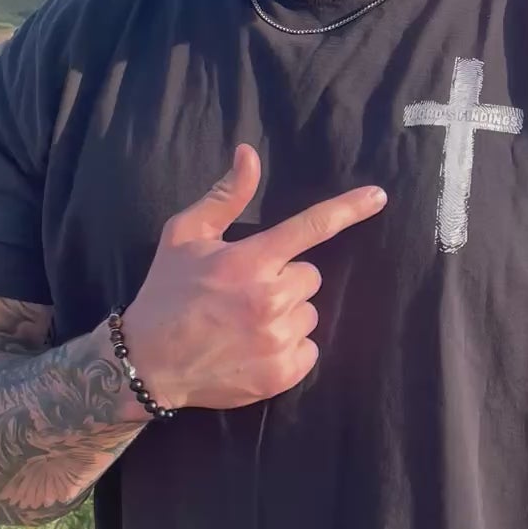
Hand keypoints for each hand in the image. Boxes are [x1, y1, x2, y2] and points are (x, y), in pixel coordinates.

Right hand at [121, 145, 385, 410]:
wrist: (148, 363)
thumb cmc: (166, 292)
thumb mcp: (185, 235)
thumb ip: (226, 196)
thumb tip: (250, 154)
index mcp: (250, 260)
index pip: (311, 227)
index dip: (348, 209)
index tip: (379, 197)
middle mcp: (269, 299)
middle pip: (310, 277)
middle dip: (285, 280)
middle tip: (246, 292)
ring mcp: (277, 339)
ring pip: (310, 314)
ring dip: (287, 314)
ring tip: (246, 322)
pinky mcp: (281, 374)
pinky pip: (309, 350)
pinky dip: (289, 348)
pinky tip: (255, 347)